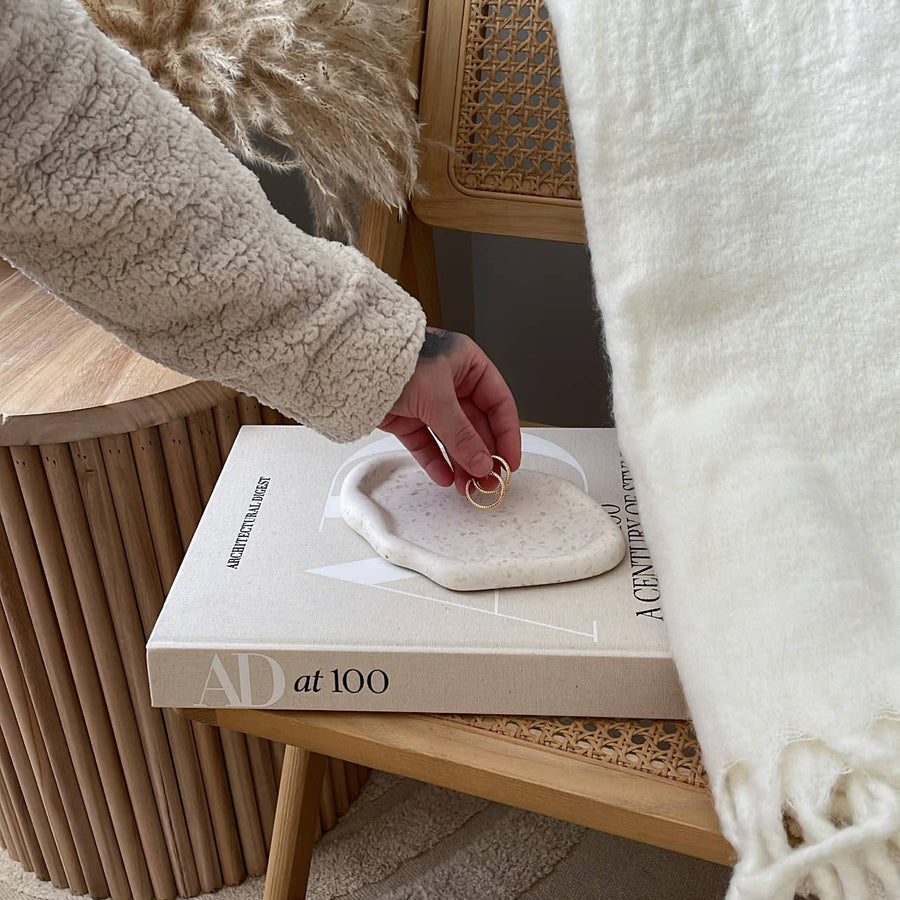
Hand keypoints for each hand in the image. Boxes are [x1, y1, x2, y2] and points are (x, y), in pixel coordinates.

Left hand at [378, 328, 520, 493]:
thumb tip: (482, 462)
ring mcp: (428, 400)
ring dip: (461, 463)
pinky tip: (444, 478)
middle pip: (476, 424)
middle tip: (488, 482)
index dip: (506, 433)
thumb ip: (462, 434)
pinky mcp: (407, 417)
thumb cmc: (392, 360)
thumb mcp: (437, 398)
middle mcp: (450, 381)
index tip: (509, 461)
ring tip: (467, 487)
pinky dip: (435, 461)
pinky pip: (427, 443)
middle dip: (482, 455)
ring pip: (452, 438)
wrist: (347, 364)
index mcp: (466, 363)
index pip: (498, 402)